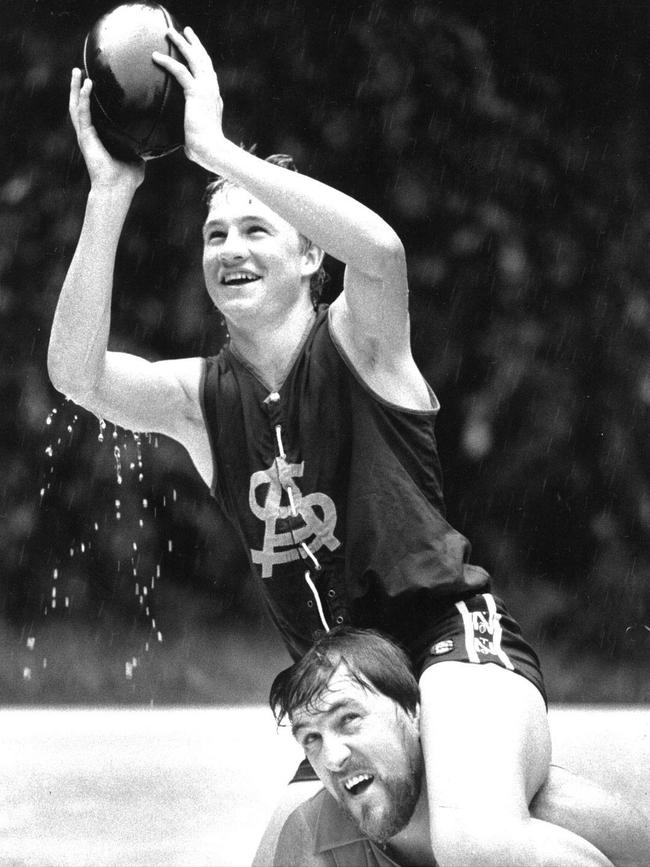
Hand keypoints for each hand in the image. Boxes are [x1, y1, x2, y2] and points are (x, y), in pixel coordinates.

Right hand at [69, 68, 144, 191]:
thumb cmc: (127, 178)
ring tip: (78, 71)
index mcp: (100, 137)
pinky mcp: (86, 137)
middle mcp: (90, 133)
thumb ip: (143, 145)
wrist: (117, 189)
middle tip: (80, 69)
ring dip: (76, 88)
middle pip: (80, 105)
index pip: (93, 113)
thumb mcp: (138, 155)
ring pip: (76, 106)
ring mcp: (86, 134)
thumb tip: (158, 138)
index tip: (95, 82)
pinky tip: (88, 84)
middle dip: (78, 87)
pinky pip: (83, 113)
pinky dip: (84, 98)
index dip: (91, 99)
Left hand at [152, 27, 224, 168]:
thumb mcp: (196, 135)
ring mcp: (206, 90)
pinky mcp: (196, 93)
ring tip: (169, 32)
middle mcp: (212, 90)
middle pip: (204, 60)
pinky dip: (167, 62)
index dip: (202, 61)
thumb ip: (190, 131)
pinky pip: (180, 71)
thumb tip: (183, 143)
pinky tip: (155, 56)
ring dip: (181, 43)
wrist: (211, 150)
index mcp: (214, 99)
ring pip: (193, 59)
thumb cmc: (204, 150)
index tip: (196, 51)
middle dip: (195, 44)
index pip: (208, 74)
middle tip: (187, 31)